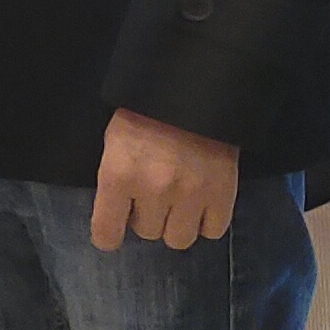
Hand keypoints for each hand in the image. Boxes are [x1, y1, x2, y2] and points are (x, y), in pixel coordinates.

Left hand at [91, 111, 240, 250]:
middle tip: (151, 197)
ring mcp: (191, 194)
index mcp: (118, 175)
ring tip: (177, 204)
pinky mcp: (223, 194)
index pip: (107, 232)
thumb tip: (116, 215)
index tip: (111, 233)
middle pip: (147, 233)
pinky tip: (201, 205)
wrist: (192, 89)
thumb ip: (114, 181)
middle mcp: (154, 190)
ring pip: (179, 239)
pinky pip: (213, 231)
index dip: (108, 235)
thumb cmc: (143, 113)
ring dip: (176, 225)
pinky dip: (206, 222)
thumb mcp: (114, 144)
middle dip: (147, 218)